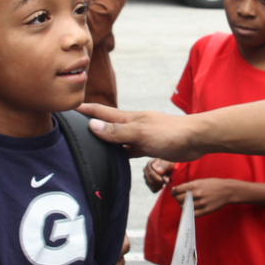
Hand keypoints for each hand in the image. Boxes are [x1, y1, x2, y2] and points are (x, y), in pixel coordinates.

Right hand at [77, 105, 203, 160]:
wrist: (196, 139)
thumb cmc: (170, 133)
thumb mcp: (140, 132)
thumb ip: (117, 131)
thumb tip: (92, 126)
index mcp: (128, 118)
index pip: (101, 111)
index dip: (84, 109)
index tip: (68, 106)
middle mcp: (132, 125)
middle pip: (106, 124)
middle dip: (90, 123)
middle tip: (73, 127)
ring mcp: (140, 135)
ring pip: (116, 137)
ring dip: (104, 139)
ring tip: (88, 144)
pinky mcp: (148, 146)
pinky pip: (128, 149)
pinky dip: (119, 152)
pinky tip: (113, 157)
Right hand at [143, 158, 172, 192]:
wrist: (168, 166)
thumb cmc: (168, 163)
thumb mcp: (168, 163)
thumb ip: (163, 166)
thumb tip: (158, 171)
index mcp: (150, 164)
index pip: (151, 174)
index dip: (160, 179)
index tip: (168, 179)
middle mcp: (146, 170)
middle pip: (151, 181)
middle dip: (161, 182)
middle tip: (168, 180)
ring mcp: (146, 177)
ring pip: (152, 186)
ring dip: (160, 185)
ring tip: (165, 180)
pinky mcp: (148, 182)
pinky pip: (153, 189)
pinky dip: (159, 187)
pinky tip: (162, 183)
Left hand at [172, 178, 241, 216]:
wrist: (227, 190)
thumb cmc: (214, 184)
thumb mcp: (201, 181)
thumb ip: (190, 185)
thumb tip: (177, 189)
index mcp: (195, 185)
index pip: (177, 190)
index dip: (173, 192)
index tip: (173, 193)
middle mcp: (197, 194)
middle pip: (179, 199)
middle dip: (177, 199)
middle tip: (180, 199)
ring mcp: (201, 203)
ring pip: (184, 207)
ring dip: (183, 206)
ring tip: (186, 204)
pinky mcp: (205, 210)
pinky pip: (193, 214)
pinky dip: (189, 212)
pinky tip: (191, 209)